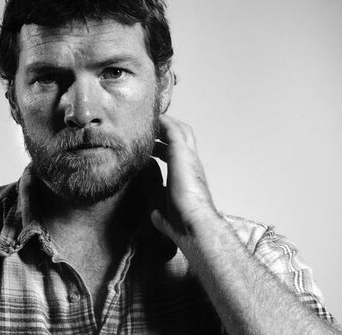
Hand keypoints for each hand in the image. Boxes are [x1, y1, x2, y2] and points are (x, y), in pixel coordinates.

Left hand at [150, 114, 218, 247]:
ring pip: (180, 130)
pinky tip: (152, 118)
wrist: (193, 224)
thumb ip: (154, 192)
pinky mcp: (182, 153)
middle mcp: (190, 163)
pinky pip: (173, 130)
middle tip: (148, 127)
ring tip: (150, 119)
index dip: (161, 147)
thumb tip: (148, 187)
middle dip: (165, 130)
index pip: (174, 154)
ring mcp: (188, 157)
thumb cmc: (180, 222)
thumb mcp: (160, 205)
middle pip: (181, 137)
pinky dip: (163, 122)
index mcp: (186, 175)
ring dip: (165, 123)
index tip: (147, 146)